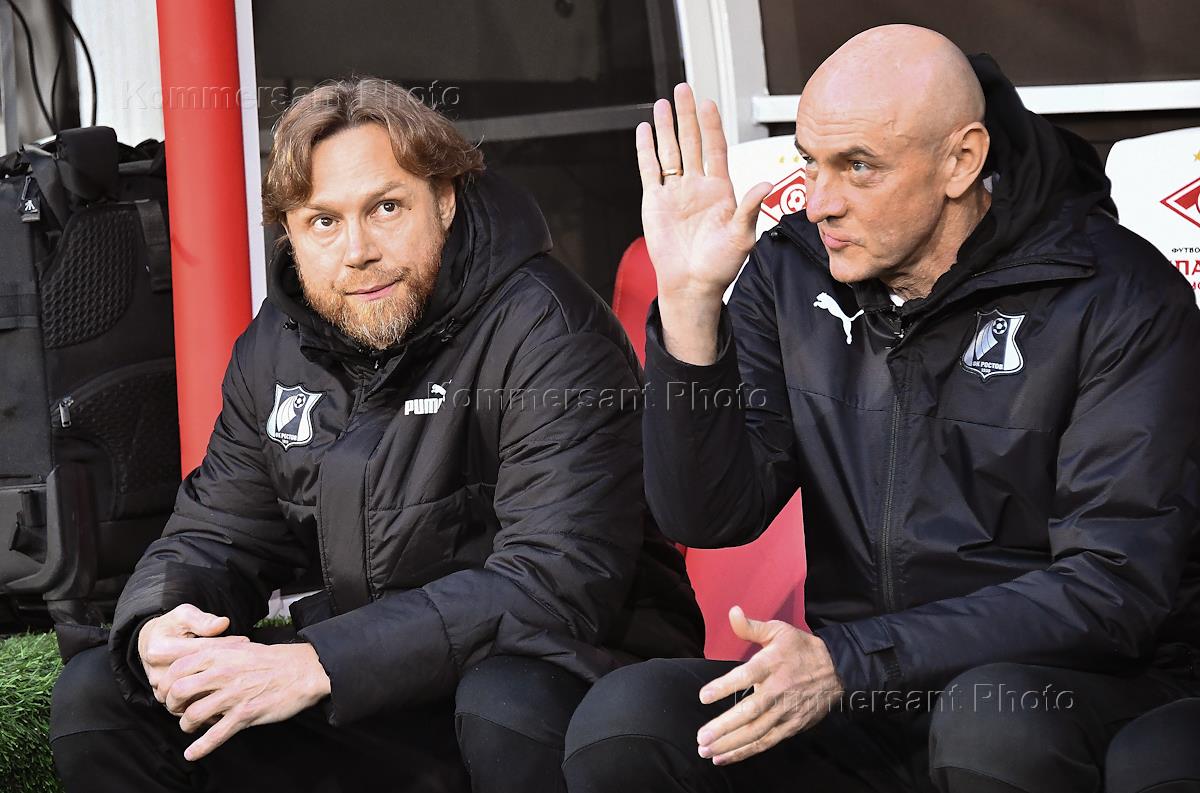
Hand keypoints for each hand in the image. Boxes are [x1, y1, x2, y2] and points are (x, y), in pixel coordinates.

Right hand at [138, 604, 248, 703]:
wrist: (151, 644)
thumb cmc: (172, 626)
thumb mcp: (184, 615)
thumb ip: (202, 620)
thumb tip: (223, 623)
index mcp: (161, 650)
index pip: (200, 650)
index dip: (224, 645)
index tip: (244, 641)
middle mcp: (159, 673)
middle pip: (199, 675)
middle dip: (225, 668)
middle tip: (246, 661)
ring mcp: (162, 690)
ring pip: (196, 693)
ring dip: (219, 686)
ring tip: (240, 676)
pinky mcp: (168, 700)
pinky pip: (193, 704)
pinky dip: (211, 698)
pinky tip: (228, 690)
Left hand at [160, 641, 330, 761]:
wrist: (302, 670)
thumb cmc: (270, 660)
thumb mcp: (238, 647)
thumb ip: (213, 653)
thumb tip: (189, 662)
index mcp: (219, 654)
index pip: (177, 668)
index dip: (166, 682)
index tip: (166, 691)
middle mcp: (223, 673)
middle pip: (178, 691)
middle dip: (171, 705)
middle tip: (176, 709)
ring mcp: (234, 695)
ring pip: (193, 715)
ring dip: (186, 725)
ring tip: (190, 726)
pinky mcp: (245, 714)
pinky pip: (216, 735)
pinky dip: (200, 748)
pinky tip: (192, 753)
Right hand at [636, 83, 772, 302]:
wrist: (692, 285)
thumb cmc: (720, 266)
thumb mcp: (742, 237)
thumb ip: (750, 208)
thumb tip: (767, 183)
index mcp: (721, 190)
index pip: (716, 149)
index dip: (712, 126)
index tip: (708, 103)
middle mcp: (698, 186)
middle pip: (691, 142)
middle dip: (687, 116)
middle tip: (683, 89)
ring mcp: (675, 192)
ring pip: (670, 151)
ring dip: (665, 128)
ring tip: (662, 103)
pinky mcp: (655, 202)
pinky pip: (650, 170)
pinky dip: (646, 150)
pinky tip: (644, 130)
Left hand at [695, 606, 843, 764]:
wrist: (837, 670)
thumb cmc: (801, 648)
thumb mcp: (778, 631)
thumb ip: (751, 627)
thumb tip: (732, 612)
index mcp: (773, 664)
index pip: (747, 676)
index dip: (724, 686)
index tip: (703, 696)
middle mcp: (779, 690)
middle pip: (750, 712)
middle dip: (724, 727)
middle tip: (701, 737)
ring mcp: (786, 711)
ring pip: (757, 732)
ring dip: (731, 744)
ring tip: (707, 751)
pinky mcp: (792, 726)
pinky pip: (766, 742)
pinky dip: (746, 752)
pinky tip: (725, 757)